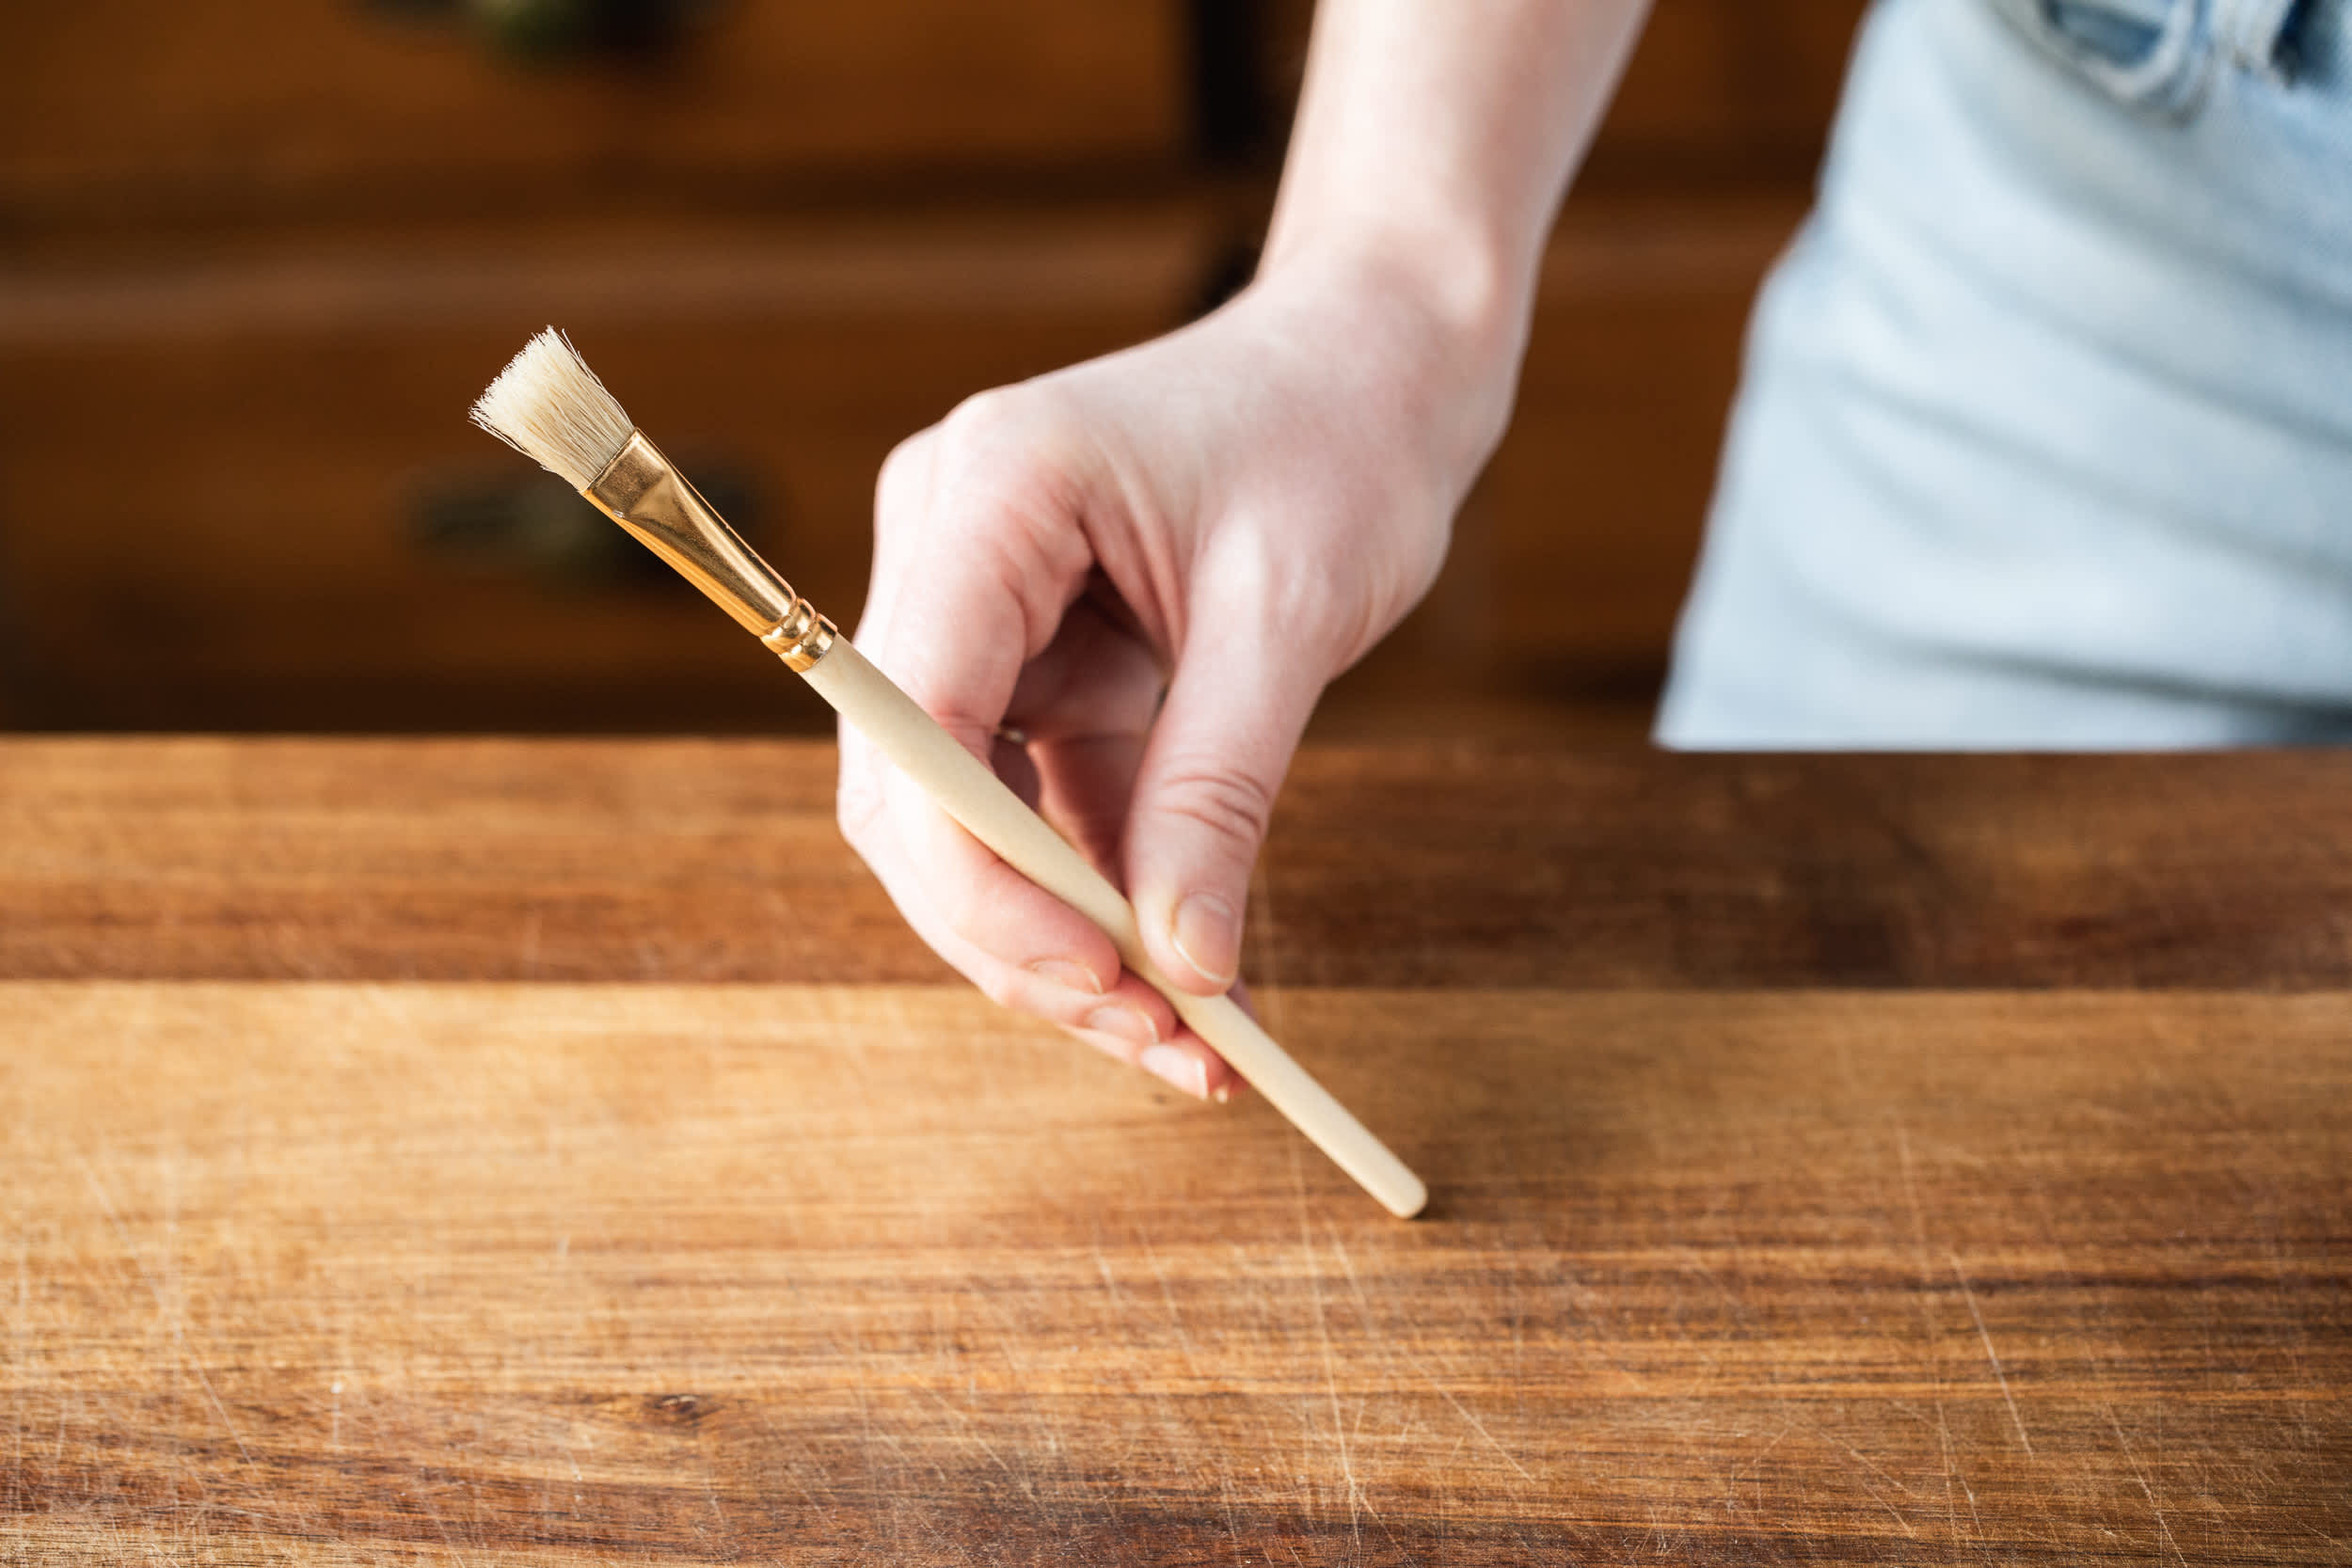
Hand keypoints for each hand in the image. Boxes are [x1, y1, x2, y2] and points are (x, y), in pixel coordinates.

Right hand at [837, 256, 1512, 1098]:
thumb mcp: (1288, 612)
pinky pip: (1036, 810)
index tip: (1099, 978)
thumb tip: (1183, 968)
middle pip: (914, 795)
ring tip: (1189, 1038)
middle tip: (1158, 1038)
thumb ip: (1218, 787)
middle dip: (1018, 934)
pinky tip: (1184, 977)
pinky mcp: (1030, 665)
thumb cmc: (1341, 438)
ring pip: (964, 825)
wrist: (1375, 362)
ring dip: (1060, 940)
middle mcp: (948, 550)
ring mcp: (979, 611)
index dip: (978, 873)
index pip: (914, 717)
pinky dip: (1098, 900)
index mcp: (987, 492)